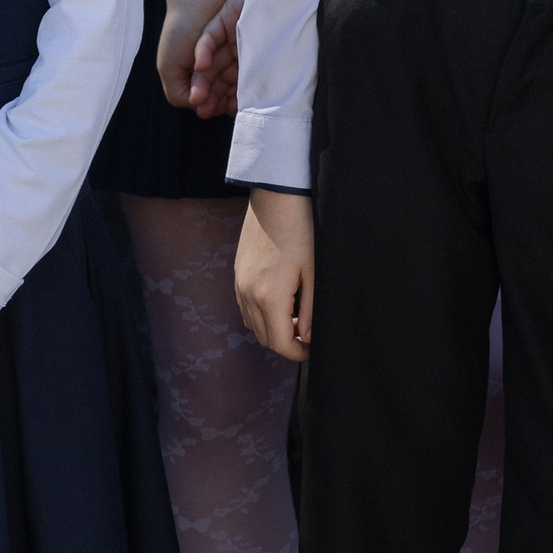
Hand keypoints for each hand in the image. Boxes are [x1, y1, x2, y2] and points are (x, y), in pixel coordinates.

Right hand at [154, 0, 242, 114]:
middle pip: (230, 87)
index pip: (217, 95)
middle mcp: (230, 64)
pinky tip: (200, 63)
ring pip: (238, 74)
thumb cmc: (181, 27)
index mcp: (212, 73)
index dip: (214, 104)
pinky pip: (234, 48)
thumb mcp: (169, 65)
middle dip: (223, 99)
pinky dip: (211, 54)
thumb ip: (177, 90)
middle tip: (215, 106)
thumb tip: (195, 106)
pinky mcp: (250, 34)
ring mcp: (242, 49)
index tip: (207, 110)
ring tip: (219, 94)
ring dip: (229, 86)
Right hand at [235, 188, 313, 360]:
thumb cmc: (302, 231)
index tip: (315, 350)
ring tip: (298, 317)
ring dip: (275, 330)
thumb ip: (311, 309)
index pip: (281, 343)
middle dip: (288, 344)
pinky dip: (263, 316)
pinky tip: (282, 302)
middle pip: (265, 339)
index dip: (299, 354)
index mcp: (270, 297)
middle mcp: (249, 295)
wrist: (276, 198)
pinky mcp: (238, 275)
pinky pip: (247, 309)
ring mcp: (239, 285)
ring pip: (254, 326)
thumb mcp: (314, 272)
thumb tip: (309, 337)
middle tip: (309, 335)